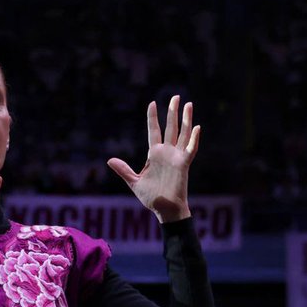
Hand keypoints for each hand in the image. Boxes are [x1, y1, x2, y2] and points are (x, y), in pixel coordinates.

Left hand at [107, 95, 200, 223]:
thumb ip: (124, 170)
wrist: (163, 209)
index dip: (153, 118)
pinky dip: (194, 138)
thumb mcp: (134, 181)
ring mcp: (176, 157)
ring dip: (186, 119)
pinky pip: (190, 149)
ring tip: (188, 104)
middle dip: (172, 112)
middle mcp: (167, 152)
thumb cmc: (151, 197)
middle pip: (171, 127)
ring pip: (182, 133)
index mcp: (154, 154)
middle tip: (176, 96)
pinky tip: (197, 126)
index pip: (154, 131)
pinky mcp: (184, 164)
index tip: (152, 103)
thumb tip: (109, 160)